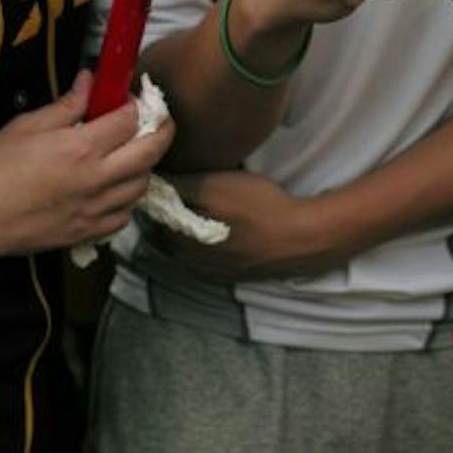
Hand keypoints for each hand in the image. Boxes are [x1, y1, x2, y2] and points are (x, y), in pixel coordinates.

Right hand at [0, 72, 172, 258]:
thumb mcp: (27, 125)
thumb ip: (67, 104)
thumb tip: (90, 80)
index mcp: (82, 148)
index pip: (130, 119)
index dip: (135, 103)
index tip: (128, 98)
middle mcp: (97, 179)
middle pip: (151, 152)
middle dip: (162, 130)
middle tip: (158, 120)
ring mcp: (96, 209)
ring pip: (142, 185)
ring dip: (145, 166)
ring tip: (132, 155)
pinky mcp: (89, 232)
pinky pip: (125, 216)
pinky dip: (126, 200)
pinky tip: (114, 189)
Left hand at [159, 170, 344, 280]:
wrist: (301, 236)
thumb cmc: (256, 206)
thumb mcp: (213, 185)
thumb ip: (178, 185)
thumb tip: (152, 181)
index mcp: (180, 243)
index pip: (152, 218)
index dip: (156, 197)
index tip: (163, 179)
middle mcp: (191, 264)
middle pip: (167, 235)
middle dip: (169, 214)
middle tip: (180, 188)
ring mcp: (214, 272)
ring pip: (187, 247)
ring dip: (188, 228)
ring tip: (201, 204)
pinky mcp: (234, 273)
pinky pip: (209, 256)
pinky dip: (207, 241)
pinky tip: (222, 225)